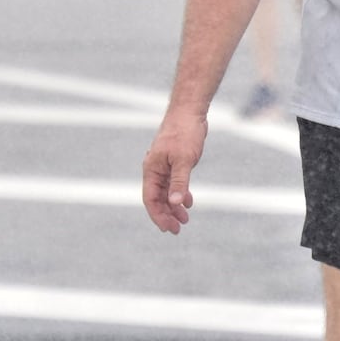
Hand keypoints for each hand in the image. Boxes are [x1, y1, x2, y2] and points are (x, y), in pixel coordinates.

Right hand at [142, 110, 206, 233]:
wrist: (189, 111)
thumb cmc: (184, 132)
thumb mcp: (184, 160)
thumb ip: (179, 182)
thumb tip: (175, 204)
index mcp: (151, 169)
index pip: (150, 199)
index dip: (158, 216)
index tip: (169, 229)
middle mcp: (154, 169)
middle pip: (157, 198)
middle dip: (166, 214)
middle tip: (178, 229)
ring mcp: (164, 166)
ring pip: (166, 192)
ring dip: (174, 206)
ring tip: (185, 219)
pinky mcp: (173, 162)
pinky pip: (173, 183)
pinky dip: (180, 193)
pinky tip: (188, 202)